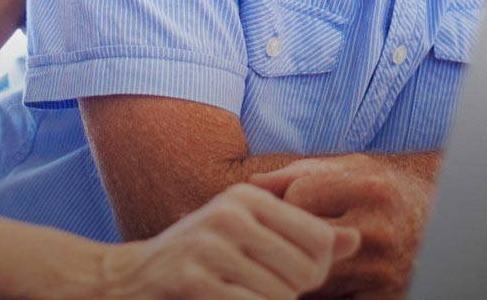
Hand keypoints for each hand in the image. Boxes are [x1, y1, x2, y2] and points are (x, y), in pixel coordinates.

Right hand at [92, 183, 361, 298]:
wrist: (130, 276)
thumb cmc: (199, 255)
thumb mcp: (248, 231)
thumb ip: (302, 234)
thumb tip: (355, 240)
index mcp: (247, 197)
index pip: (319, 239)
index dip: (319, 269)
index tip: (298, 277)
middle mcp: (230, 214)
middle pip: (305, 270)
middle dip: (296, 291)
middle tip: (270, 290)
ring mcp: (209, 247)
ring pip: (280, 294)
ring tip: (246, 294)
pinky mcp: (193, 280)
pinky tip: (229, 299)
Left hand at [249, 156, 433, 299]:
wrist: (444, 224)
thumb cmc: (387, 191)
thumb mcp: (351, 168)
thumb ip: (299, 173)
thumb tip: (251, 185)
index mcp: (369, 188)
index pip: (298, 199)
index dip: (289, 204)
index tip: (293, 207)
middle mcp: (378, 229)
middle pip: (302, 241)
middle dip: (289, 240)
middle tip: (288, 237)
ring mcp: (383, 270)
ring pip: (313, 277)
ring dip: (301, 270)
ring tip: (303, 257)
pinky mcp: (386, 298)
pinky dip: (325, 295)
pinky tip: (325, 280)